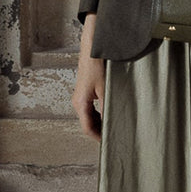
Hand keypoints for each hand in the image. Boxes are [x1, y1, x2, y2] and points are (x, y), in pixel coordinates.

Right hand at [71, 14, 104, 139]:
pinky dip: (97, 115)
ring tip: (112, 127)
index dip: (97, 137)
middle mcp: (77, 102)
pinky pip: (89, 109)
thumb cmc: (97, 67)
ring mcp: (80, 98)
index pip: (87, 128)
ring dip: (99, 123)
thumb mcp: (105, 88)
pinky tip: (108, 115)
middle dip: (99, 131)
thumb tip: (112, 122)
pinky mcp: (84, 93)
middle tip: (113, 136)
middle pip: (87, 124)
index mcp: (80, 103)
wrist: (92, 49)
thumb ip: (107, 106)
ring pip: (88, 117)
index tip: (108, 142)